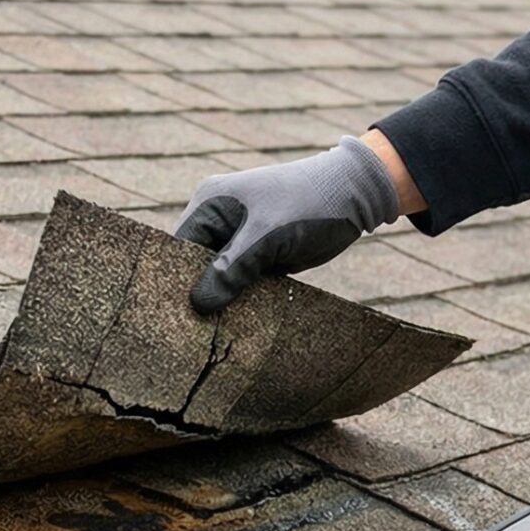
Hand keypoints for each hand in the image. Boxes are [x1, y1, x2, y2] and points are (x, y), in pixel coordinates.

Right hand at [176, 135, 400, 313]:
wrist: (354, 196)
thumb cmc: (308, 203)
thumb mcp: (266, 235)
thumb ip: (231, 269)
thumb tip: (198, 304)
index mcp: (210, 204)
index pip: (178, 249)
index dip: (176, 281)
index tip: (175, 316)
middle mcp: (219, 220)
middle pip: (196, 267)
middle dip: (200, 294)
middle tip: (194, 333)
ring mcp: (240, 239)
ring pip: (220, 279)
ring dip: (222, 301)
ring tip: (213, 335)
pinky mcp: (260, 255)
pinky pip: (242, 283)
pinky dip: (243, 300)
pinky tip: (238, 324)